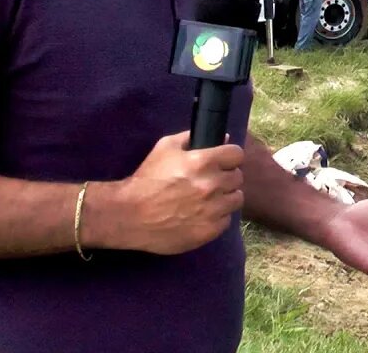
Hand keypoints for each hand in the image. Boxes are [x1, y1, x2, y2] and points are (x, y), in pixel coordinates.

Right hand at [99, 131, 245, 254]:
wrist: (129, 215)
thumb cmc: (147, 179)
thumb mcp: (165, 148)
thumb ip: (193, 138)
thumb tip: (223, 137)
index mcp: (203, 161)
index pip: (237, 154)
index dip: (229, 157)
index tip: (222, 162)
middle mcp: (212, 184)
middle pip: (238, 177)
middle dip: (226, 177)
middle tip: (211, 182)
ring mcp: (213, 209)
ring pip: (236, 199)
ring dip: (226, 197)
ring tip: (209, 199)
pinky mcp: (209, 230)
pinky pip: (226, 220)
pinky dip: (218, 217)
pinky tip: (202, 215)